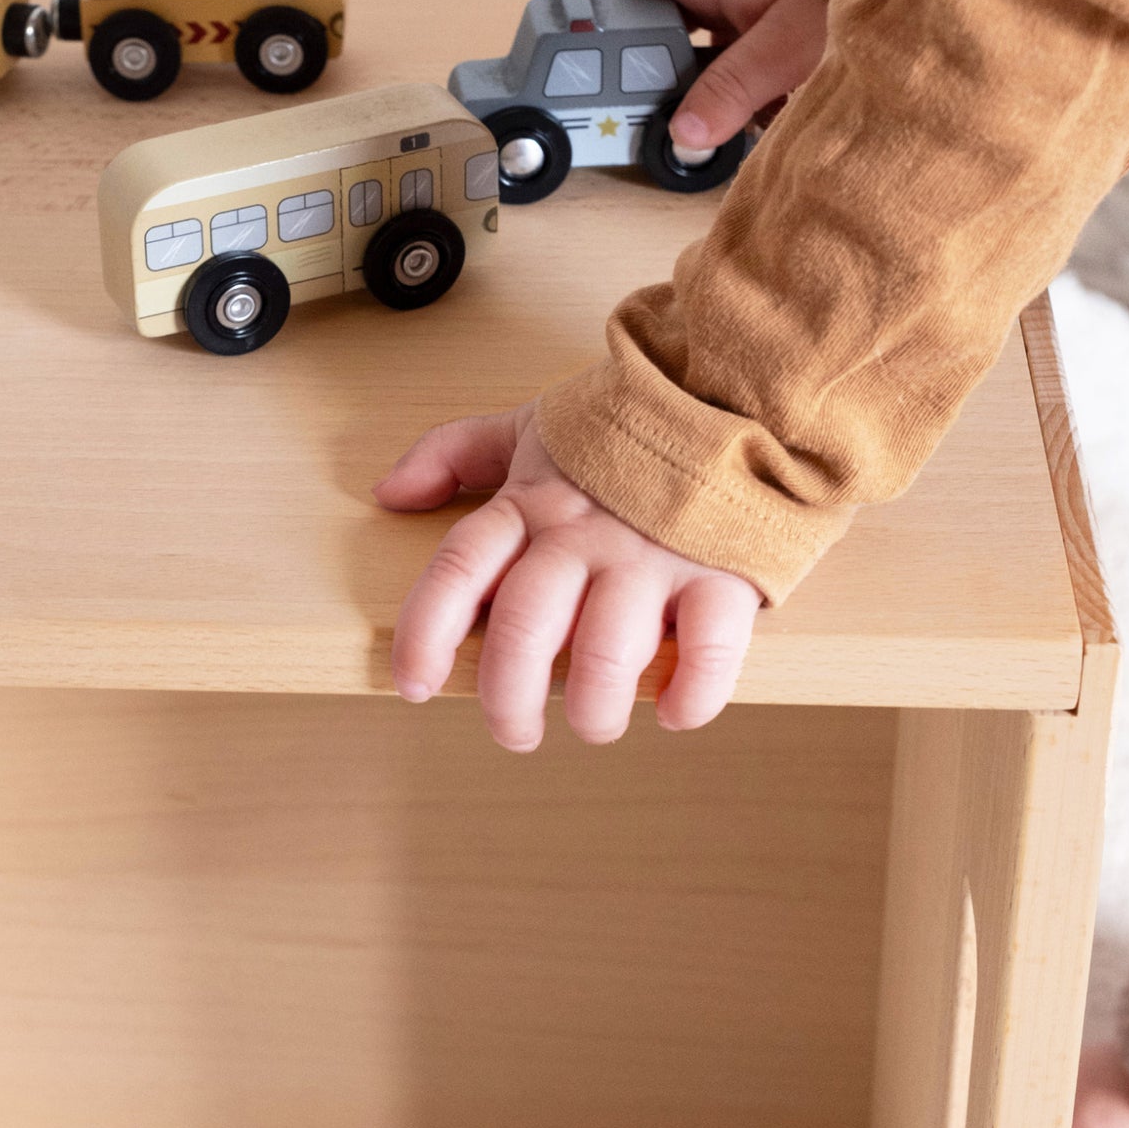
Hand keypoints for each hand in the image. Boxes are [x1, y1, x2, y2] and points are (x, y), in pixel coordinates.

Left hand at [375, 404, 761, 748]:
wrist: (739, 394)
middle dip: (508, 701)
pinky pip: (706, 651)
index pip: (458, 569)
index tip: (414, 685)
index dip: (425, 635)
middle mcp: (584, 535)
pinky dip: (688, 697)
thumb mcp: (531, 428)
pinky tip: (673, 713)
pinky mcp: (722, 575)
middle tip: (516, 733)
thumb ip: (453, 453)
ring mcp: (653, 557)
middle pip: (523, 630)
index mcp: (532, 503)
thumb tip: (388, 493)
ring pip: (606, 654)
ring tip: (594, 722)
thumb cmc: (629, 430)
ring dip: (593, 710)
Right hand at [611, 0, 826, 153]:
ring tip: (722, 121)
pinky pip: (740, 56)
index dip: (615, 9)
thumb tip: (683, 133)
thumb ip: (731, 90)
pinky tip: (761, 112)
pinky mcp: (775, 20)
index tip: (612, 59)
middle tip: (666, 113)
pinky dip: (744, 87)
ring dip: (710, 86)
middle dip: (667, 70)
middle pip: (667, 21)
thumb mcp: (788, 48)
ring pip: (706, 46)